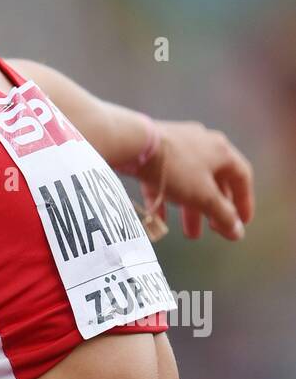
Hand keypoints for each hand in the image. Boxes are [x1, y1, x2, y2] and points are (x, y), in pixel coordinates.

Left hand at [137, 120, 253, 241]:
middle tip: (214, 230)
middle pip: (214, 182)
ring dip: (191, 209)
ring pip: (189, 182)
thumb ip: (223, 215)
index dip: (244, 202)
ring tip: (190, 234)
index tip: (242, 222)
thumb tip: (237, 232)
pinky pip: (165, 179)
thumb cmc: (175, 168)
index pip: (242, 177)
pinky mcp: (155, 151)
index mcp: (221, 151)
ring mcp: (177, 146)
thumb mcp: (204, 196)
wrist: (134, 143)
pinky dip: (166, 199)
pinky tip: (160, 220)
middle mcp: (202, 144)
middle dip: (214, 210)